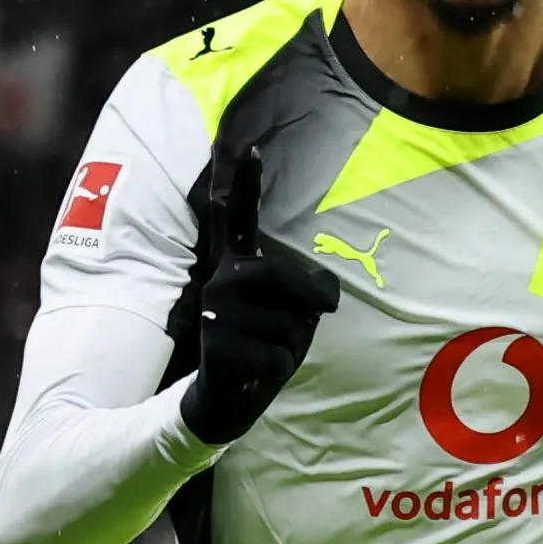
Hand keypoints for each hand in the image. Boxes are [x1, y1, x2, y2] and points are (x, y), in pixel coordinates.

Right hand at [180, 146, 340, 444]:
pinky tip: (258, 369)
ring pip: (291, 323)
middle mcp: (222, 280)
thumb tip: (324, 294)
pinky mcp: (220, 348)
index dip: (244, 184)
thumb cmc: (266, 343)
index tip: (251, 148)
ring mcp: (217, 314)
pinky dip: (281, 367)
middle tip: (304, 321)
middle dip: (308, 302)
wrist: (230, 396)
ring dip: (293, 344)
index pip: (239, 219)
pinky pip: (281, 354)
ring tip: (267, 349)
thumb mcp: (295, 312)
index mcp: (238, 264)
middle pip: (284, 277)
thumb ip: (307, 290)